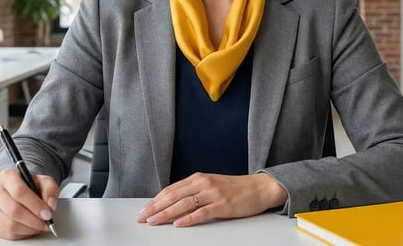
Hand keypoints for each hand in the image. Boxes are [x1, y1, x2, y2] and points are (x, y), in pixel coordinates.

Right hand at [0, 168, 59, 239]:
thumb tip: (50, 203)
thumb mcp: (44, 181)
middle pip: (14, 210)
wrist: (18, 191)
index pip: (19, 191)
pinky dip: (21, 234)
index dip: (35, 205)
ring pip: (9, 224)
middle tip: (45, 222)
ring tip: (38, 225)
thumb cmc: (30, 186)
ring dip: (29, 229)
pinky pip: (5, 233)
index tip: (47, 213)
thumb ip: (50, 189)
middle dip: (34, 220)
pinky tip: (28, 228)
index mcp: (7, 176)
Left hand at [136, 172, 287, 227]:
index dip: (155, 200)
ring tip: (153, 221)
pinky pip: (202, 213)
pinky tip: (178, 224)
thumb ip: (193, 192)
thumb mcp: (211, 185)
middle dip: (155, 208)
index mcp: (198, 178)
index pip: (171, 189)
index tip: (143, 209)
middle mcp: (203, 183)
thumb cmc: (234, 189)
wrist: (259, 188)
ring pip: (183, 204)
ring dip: (166, 213)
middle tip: (142, 217)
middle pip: (173, 196)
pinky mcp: (223, 205)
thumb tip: (172, 204)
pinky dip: (188, 219)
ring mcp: (213, 194)